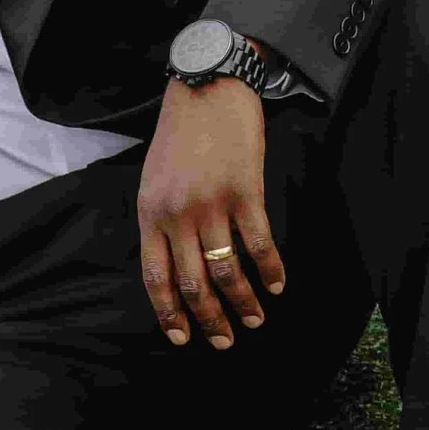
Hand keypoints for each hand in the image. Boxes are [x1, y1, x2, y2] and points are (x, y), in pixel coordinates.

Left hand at [138, 74, 285, 347]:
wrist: (207, 87)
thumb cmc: (180, 134)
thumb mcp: (153, 179)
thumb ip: (160, 221)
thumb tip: (173, 265)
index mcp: (150, 214)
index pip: (156, 279)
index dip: (170, 314)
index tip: (182, 339)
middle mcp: (178, 215)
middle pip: (194, 283)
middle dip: (210, 320)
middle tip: (225, 341)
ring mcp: (212, 205)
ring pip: (228, 271)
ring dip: (244, 303)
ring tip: (255, 320)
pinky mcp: (245, 192)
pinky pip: (260, 244)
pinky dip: (271, 270)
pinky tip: (278, 285)